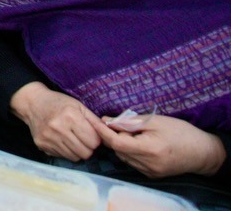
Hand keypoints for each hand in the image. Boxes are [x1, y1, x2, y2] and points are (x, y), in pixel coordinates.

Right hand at [10, 82, 103, 160]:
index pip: (94, 142)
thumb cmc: (59, 103)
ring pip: (75, 157)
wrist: (33, 103)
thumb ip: (94, 121)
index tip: (90, 134)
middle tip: (82, 138)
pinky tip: (61, 140)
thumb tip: (110, 135)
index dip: (95, 139)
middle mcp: (58, 128)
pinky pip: (62, 156)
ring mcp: (49, 138)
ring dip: (77, 150)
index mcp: (70, 116)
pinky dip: (65, 151)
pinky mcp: (42, 145)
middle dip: (87, 147)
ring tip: (72, 139)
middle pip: (86, 153)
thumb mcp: (79, 106)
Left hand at [96, 115, 227, 177]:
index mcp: (149, 149)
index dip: (103, 131)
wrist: (202, 152)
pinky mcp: (152, 175)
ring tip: (130, 132)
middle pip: (118, 150)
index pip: (116, 142)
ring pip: (123, 157)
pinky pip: (132, 163)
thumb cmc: (180, 132)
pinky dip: (129, 152)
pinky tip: (137, 143)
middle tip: (114, 122)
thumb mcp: (155, 121)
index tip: (94, 121)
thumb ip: (129, 122)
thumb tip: (106, 121)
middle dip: (112, 136)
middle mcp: (148, 164)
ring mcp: (150, 172)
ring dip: (120, 144)